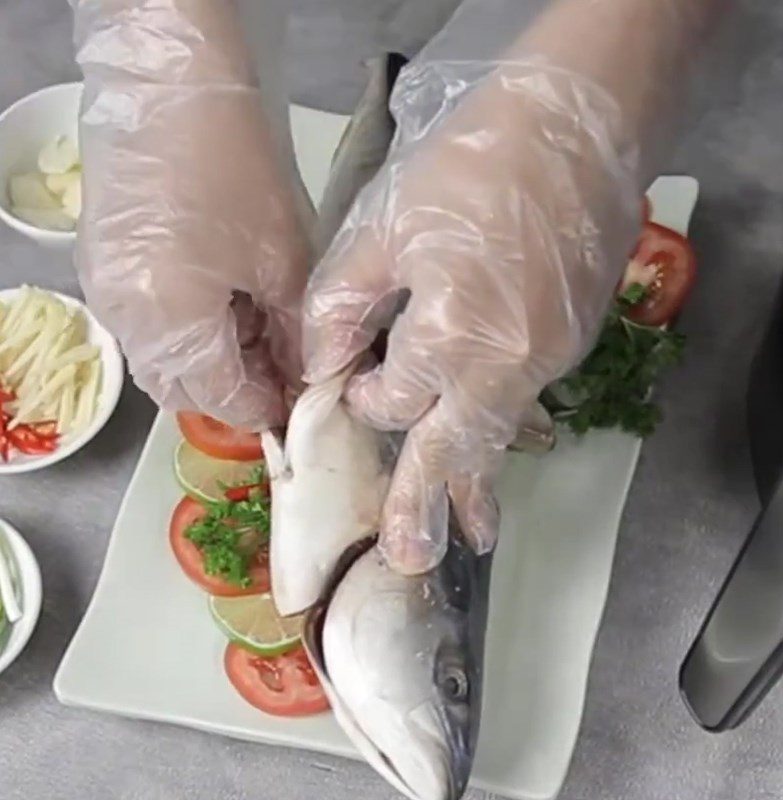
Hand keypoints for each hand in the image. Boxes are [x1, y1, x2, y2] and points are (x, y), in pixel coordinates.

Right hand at [73, 0, 310, 428]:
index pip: (222, 397)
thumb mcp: (283, 257)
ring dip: (211, 365)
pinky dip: (186, 335)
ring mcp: (106, 294)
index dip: (266, 408)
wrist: (171, 84)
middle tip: (283, 372)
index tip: (300, 405)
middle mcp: (127, 320)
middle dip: (237, 390)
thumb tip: (305, 373)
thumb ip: (294, 330)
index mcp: (172, 322)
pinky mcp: (102, 267)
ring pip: (162, 362)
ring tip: (260, 339)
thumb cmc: (238, 164)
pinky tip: (224, 309)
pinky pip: (145, 328)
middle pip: (183, 389)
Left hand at [303, 57, 640, 573]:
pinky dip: (501, 428)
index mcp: (450, 335)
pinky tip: (495, 443)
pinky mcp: (571, 342)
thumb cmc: (470, 167)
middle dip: (432, 506)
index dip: (365, 397)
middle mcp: (505, 363)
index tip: (357, 382)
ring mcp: (547, 357)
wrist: (577, 127)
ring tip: (475, 534)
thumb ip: (343, 301)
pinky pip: (524, 400)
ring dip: (480, 482)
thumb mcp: (384, 223)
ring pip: (499, 434)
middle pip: (457, 450)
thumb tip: (322, 360)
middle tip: (414, 561)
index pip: (394, 400)